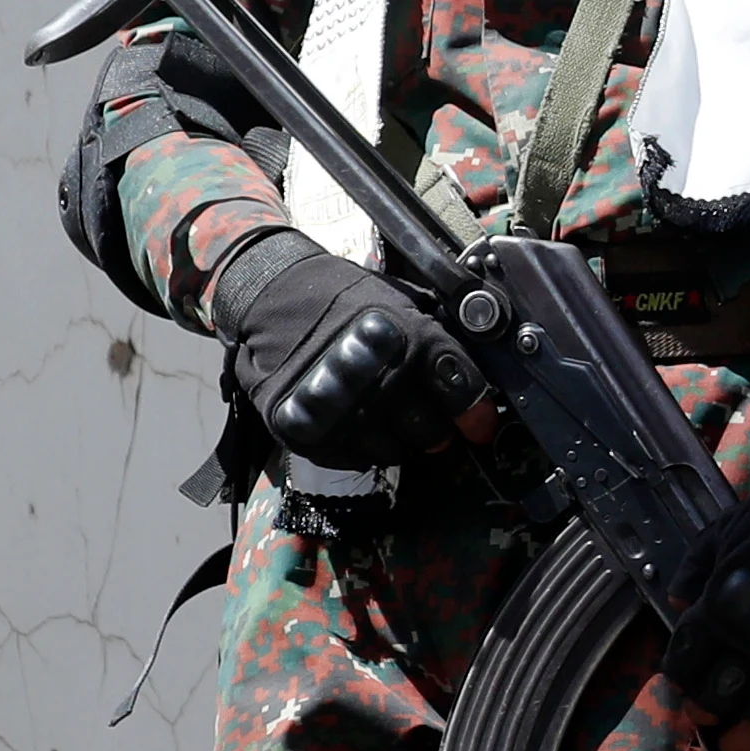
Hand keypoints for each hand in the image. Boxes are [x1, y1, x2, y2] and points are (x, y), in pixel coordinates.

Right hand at [207, 227, 489, 466]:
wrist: (270, 293)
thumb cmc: (345, 296)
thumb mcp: (404, 301)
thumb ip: (441, 338)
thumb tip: (479, 375)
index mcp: (413, 340)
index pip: (462, 392)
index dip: (476, 415)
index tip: (478, 426)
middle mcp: (378, 376)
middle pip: (430, 432)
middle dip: (437, 431)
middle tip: (429, 423)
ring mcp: (338, 406)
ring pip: (392, 451)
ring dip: (399, 442)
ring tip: (390, 422)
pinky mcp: (302, 426)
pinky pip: (351, 457)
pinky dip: (361, 448)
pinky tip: (359, 426)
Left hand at [669, 440, 749, 750]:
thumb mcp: (721, 533)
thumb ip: (693, 571)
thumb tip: (676, 604)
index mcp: (720, 607)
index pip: (687, 666)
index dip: (685, 688)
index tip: (692, 698)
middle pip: (722, 699)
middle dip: (713, 719)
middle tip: (718, 726)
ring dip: (749, 741)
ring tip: (745, 749)